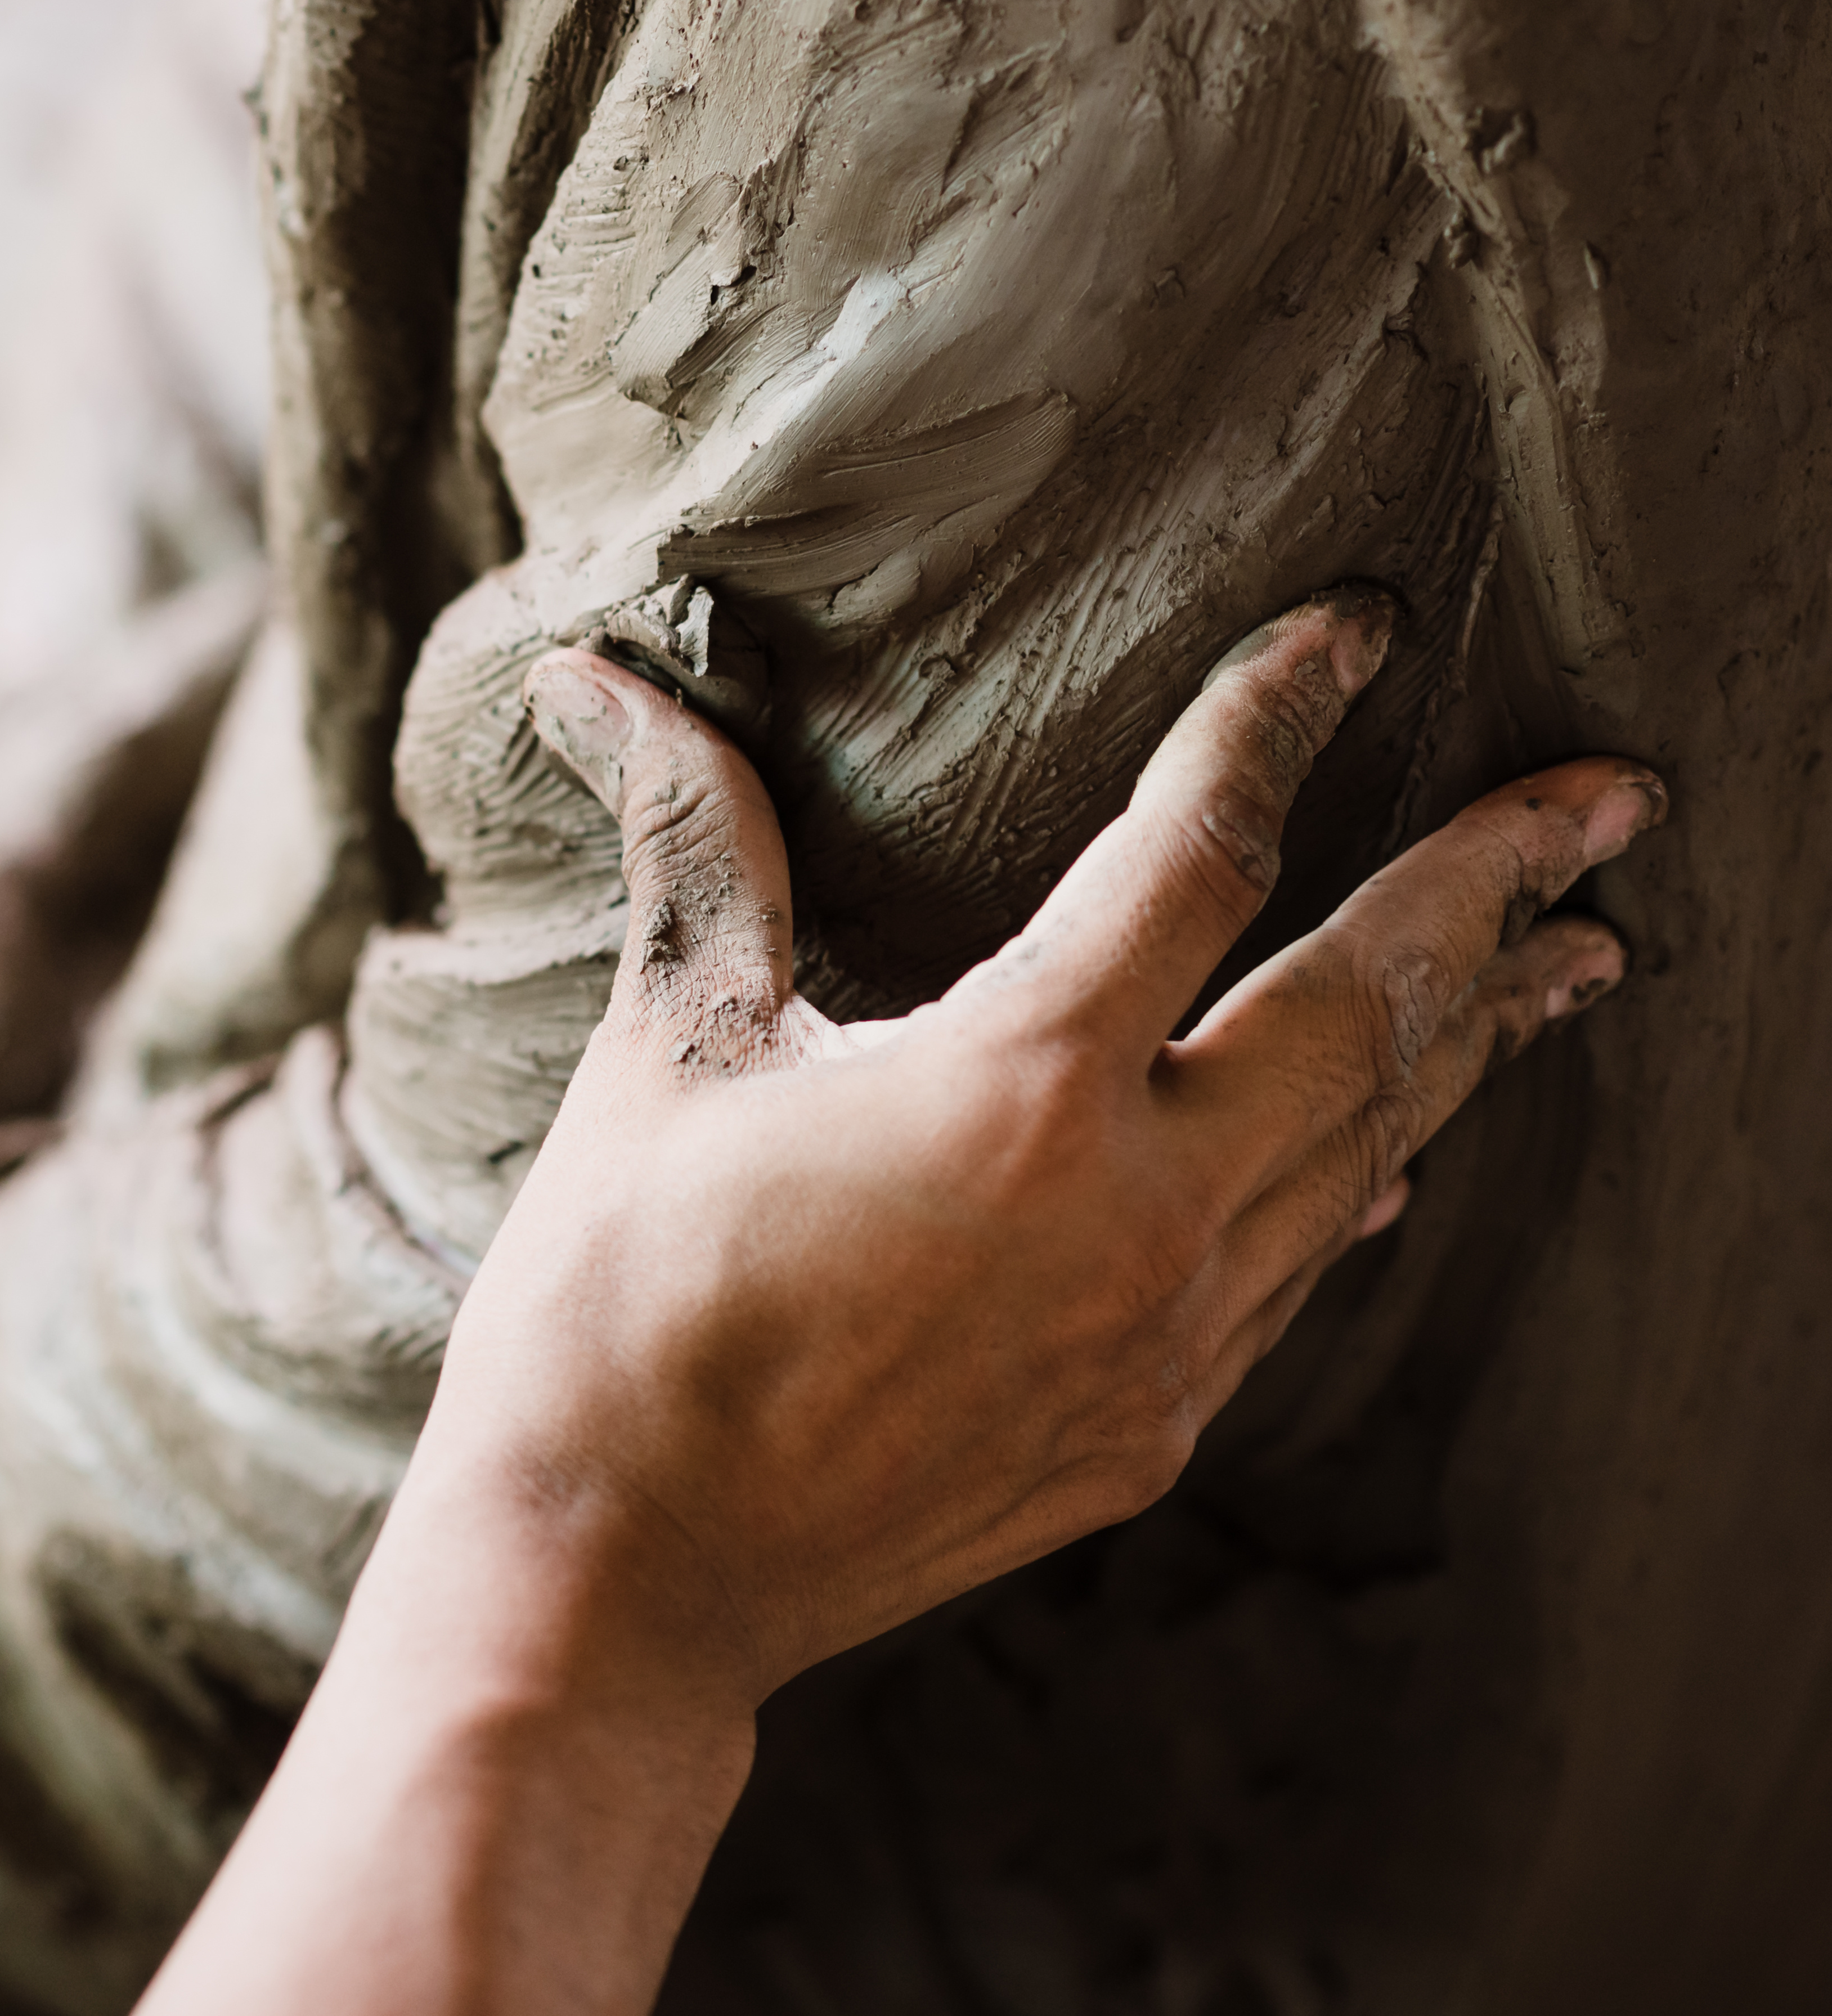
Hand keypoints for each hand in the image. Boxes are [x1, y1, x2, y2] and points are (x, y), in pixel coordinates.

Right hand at [144, 592, 1664, 2014]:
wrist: (624, 1576)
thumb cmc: (618, 1306)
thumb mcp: (664, 1059)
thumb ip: (697, 854)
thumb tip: (602, 684)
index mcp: (1018, 1087)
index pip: (1200, 853)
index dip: (1279, 721)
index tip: (1352, 634)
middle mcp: (1137, 1209)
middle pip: (1371, 1009)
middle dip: (1497, 885)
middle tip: (1607, 793)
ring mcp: (1163, 1336)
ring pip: (1372, 1146)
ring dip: (1474, 1036)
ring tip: (1572, 952)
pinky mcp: (1147, 1430)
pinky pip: (1303, 1271)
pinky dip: (1368, 1177)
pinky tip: (1409, 1147)